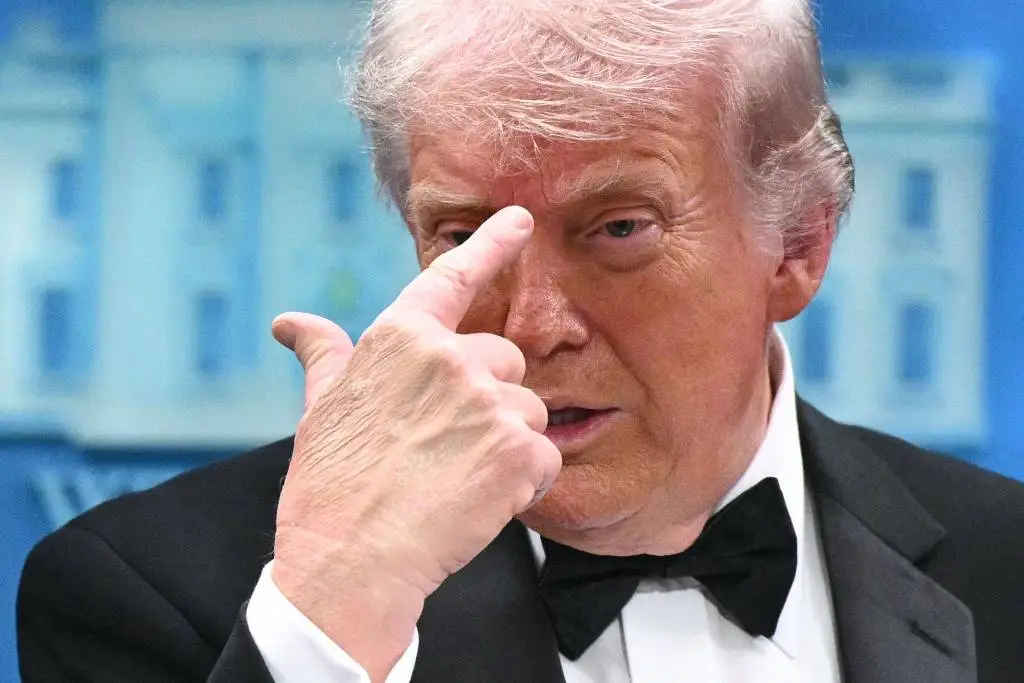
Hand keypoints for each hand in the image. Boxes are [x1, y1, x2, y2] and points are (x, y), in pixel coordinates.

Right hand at [270, 206, 560, 680]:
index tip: (520, 219)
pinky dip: (524, 481)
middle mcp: (449, 358)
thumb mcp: (321, 410)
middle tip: (447, 446)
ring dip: (507, 444)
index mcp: (400, 338)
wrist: (350, 562)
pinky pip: (545, 455)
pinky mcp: (517, 450)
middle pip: (504, 361)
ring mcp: (487, 403)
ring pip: (528, 410)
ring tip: (457, 479)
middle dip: (489, 400)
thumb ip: (323, 356)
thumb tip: (291, 323)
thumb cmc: (330, 487)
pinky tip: (479, 501)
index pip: (453, 277)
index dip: (491, 243)